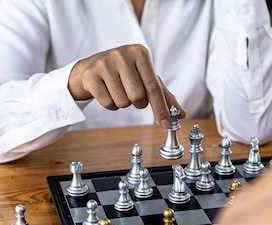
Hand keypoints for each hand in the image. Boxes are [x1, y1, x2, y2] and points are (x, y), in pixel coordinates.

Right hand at [68, 44, 185, 128]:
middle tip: (132, 93)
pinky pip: (108, 104)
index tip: (166, 124)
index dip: (161, 108)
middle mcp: (122, 54)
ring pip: (123, 102)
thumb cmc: (125, 72)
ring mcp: (104, 64)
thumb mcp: (146, 78)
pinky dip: (111, 105)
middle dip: (138, 103)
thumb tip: (180, 114)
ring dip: (123, 103)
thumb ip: (164, 96)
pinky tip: (107, 91)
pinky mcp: (90, 75)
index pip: (154, 87)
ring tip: (118, 90)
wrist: (92, 65)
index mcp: (140, 52)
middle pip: (138, 97)